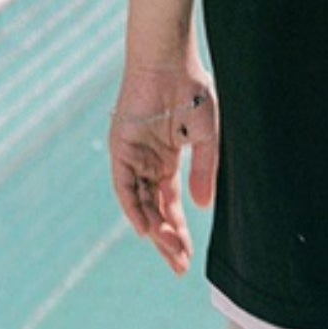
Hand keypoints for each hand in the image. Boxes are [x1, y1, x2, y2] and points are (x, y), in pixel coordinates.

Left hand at [108, 58, 218, 274]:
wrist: (170, 61)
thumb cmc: (191, 90)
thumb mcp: (206, 137)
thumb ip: (205, 171)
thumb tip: (203, 208)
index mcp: (169, 161)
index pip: (171, 205)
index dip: (179, 232)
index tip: (188, 259)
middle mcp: (149, 164)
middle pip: (155, 211)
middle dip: (167, 240)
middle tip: (180, 266)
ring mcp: (133, 157)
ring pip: (141, 203)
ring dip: (155, 228)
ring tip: (171, 248)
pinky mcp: (121, 148)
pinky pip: (124, 185)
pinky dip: (133, 206)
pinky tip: (146, 227)